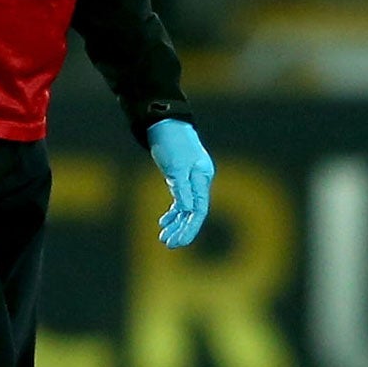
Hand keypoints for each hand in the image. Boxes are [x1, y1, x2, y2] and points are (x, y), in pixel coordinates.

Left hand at [147, 119, 213, 247]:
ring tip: (164, 238)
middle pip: (194, 212)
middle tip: (168, 244)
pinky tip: (164, 222)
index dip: (190, 229)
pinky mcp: (181, 177)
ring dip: (176, 224)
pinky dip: (173, 212)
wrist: (164, 122)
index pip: (199, 210)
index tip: (178, 243)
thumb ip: (182, 188)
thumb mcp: (175, 166)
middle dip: (182, 230)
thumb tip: (188, 209)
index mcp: (203, 177)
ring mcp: (191, 179)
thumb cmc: (171, 141)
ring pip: (186, 208)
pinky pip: (180, 200)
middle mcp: (200, 180)